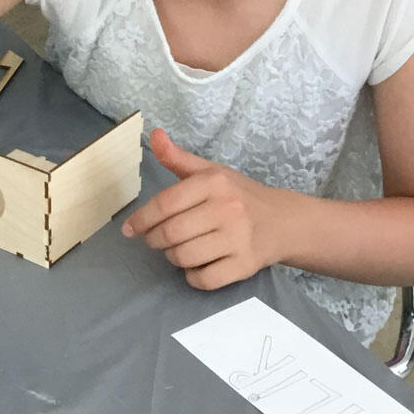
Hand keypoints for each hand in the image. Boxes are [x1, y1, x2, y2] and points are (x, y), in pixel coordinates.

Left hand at [122, 128, 287, 289]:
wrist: (284, 222)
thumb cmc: (238, 195)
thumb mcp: (210, 172)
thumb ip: (178, 157)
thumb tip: (154, 134)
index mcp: (214, 183)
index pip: (165, 203)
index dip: (142, 219)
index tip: (130, 229)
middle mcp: (228, 208)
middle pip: (170, 233)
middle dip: (154, 240)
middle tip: (155, 240)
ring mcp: (238, 239)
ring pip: (183, 257)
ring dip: (172, 257)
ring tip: (178, 249)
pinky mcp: (245, 265)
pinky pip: (204, 280)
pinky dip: (193, 276)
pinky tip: (197, 265)